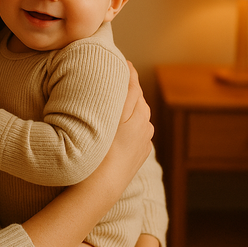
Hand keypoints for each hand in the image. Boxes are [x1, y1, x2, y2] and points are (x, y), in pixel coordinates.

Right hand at [111, 62, 153, 176]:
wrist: (101, 186)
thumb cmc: (101, 150)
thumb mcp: (111, 116)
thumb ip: (125, 93)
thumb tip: (130, 70)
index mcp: (140, 114)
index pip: (134, 85)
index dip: (126, 71)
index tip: (119, 60)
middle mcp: (146, 126)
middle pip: (136, 100)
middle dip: (126, 89)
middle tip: (110, 78)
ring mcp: (143, 142)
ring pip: (136, 116)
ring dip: (127, 107)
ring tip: (111, 101)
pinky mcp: (138, 154)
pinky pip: (134, 132)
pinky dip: (127, 124)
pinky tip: (115, 126)